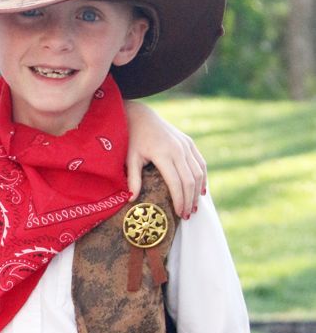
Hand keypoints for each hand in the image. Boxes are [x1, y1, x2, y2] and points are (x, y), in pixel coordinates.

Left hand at [125, 102, 206, 219]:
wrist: (141, 117)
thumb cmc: (132, 140)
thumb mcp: (130, 158)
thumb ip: (133, 178)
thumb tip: (132, 200)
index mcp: (163, 154)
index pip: (176, 182)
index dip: (179, 200)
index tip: (179, 214)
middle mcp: (178, 149)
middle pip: (190, 180)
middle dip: (190, 199)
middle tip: (187, 215)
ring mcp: (186, 145)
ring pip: (198, 172)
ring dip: (198, 191)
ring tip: (194, 207)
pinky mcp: (189, 142)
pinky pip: (200, 163)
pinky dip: (202, 177)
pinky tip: (201, 191)